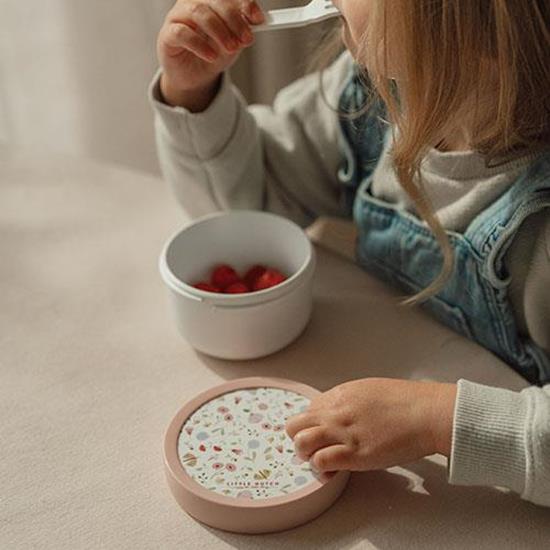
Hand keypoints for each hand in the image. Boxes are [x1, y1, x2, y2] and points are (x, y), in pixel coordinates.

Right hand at [156, 0, 264, 107]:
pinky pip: (182, 34)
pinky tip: (212, 56)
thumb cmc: (213, 52)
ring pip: (199, 13)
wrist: (195, 77)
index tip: (258, 19)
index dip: (244, 4)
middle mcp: (194, 2)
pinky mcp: (168, 35)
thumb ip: (242, 30)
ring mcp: (178, 16)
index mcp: (211, 0)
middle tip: (246, 39)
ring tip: (231, 48)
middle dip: (234, 20)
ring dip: (219, 31)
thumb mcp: (233, 41)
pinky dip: (200, 45)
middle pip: (215, 0)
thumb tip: (255, 21)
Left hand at [285, 378, 456, 477]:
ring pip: (300, 443)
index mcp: (340, 395)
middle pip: (295, 426)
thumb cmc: (406, 402)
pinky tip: (332, 471)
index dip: (312, 425)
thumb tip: (339, 412)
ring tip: (321, 460)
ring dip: (306, 454)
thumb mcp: (368, 391)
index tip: (321, 433)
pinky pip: (321, 461)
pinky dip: (321, 469)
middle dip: (300, 439)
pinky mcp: (355, 454)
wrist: (426, 412)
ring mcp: (344, 433)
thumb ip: (349, 402)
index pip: (308, 410)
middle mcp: (336, 412)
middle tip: (315, 448)